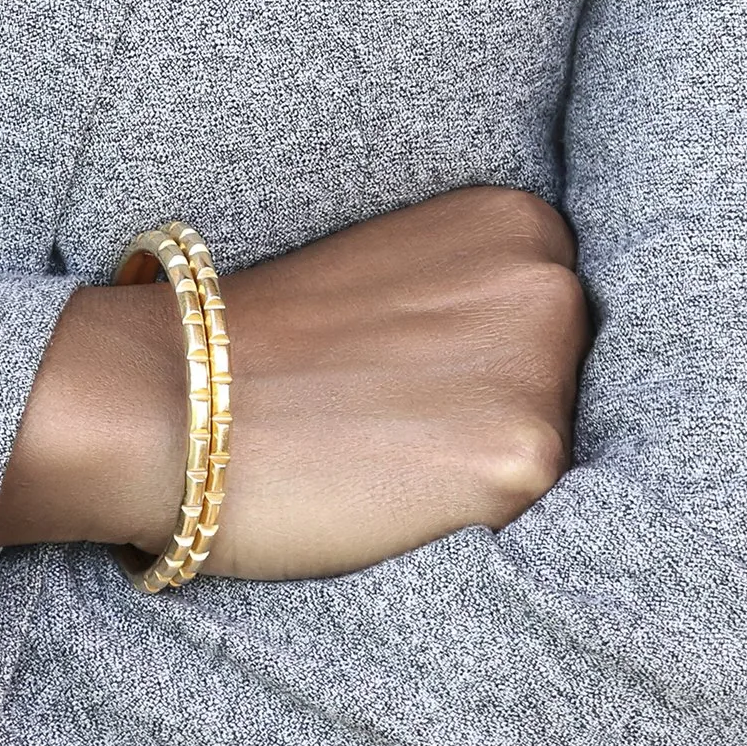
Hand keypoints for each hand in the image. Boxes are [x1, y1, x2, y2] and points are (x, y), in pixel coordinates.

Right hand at [0, 190, 585, 578]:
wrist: (170, 395)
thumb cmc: (264, 342)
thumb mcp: (396, 273)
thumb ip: (474, 299)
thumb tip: (533, 365)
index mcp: (519, 218)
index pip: (563, 323)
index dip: (492, 367)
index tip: (418, 381)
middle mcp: (548, 279)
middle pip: (577, 387)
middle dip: (504, 416)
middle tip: (400, 426)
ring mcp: (540, 367)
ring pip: (556, 456)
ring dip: (491, 474)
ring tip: (393, 459)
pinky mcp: (521, 458)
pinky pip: (532, 520)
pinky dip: (474, 526)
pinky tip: (399, 497)